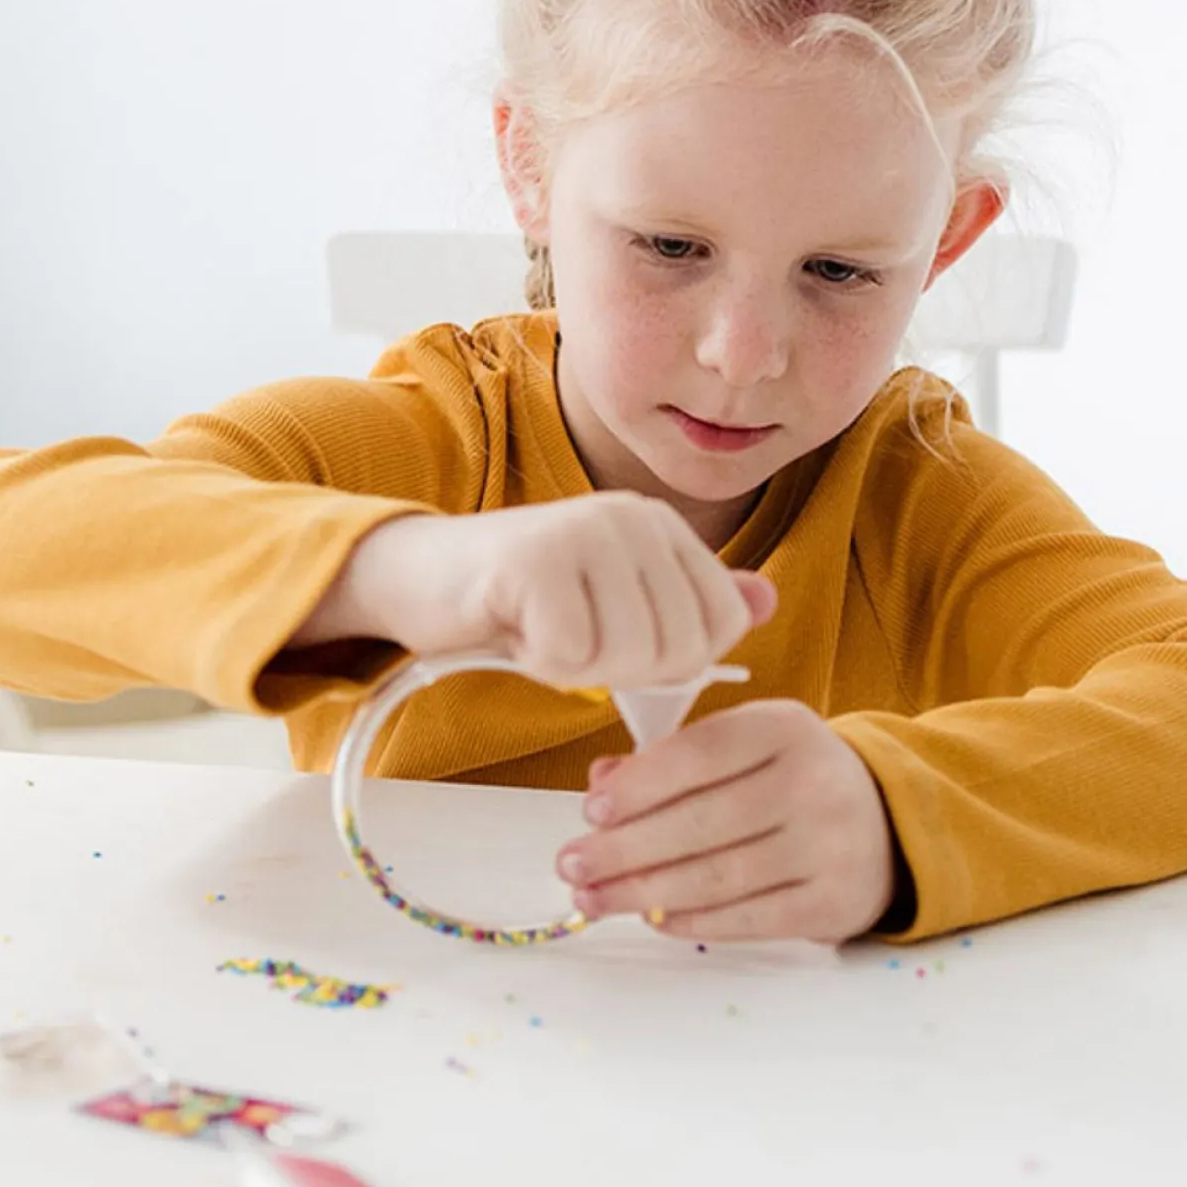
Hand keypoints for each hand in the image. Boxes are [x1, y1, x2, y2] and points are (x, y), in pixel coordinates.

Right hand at [303, 495, 776, 688]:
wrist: (421, 575)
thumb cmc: (524, 599)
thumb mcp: (617, 600)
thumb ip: (688, 603)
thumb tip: (765, 600)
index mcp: (661, 525)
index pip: (723, 624)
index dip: (675, 662)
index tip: (621, 642)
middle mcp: (631, 516)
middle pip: (679, 648)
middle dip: (623, 670)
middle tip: (573, 637)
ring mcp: (583, 531)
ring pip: (629, 655)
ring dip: (579, 667)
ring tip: (546, 628)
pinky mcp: (535, 560)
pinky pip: (570, 655)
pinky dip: (540, 662)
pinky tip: (516, 628)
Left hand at [555, 699, 898, 943]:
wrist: (885, 820)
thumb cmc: (790, 777)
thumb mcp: (744, 745)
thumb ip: (674, 757)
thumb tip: (603, 783)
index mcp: (784, 728)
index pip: (700, 754)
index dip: (640, 784)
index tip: (591, 809)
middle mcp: (812, 782)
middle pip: (702, 821)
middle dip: (624, 848)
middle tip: (572, 864)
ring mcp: (827, 845)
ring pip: (718, 877)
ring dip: (643, 892)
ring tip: (593, 898)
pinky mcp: (832, 901)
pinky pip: (747, 919)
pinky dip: (692, 922)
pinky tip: (652, 918)